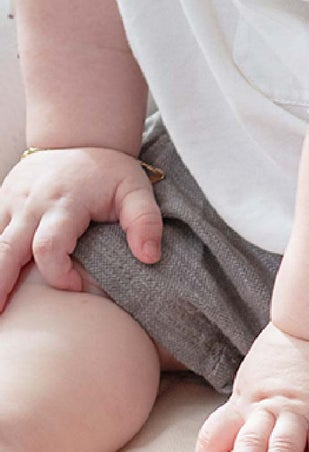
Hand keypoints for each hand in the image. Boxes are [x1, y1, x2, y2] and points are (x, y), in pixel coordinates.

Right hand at [0, 145, 162, 308]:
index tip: (76, 287)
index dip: (58, 274)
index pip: (49, 246)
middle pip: (6, 250)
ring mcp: (12, 204)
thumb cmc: (106, 171)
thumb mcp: (134, 187)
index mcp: (65, 202)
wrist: (76, 138)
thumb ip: (145, 220)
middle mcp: (32, 204)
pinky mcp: (1, 206)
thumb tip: (150, 257)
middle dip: (0, 284)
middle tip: (1, 313)